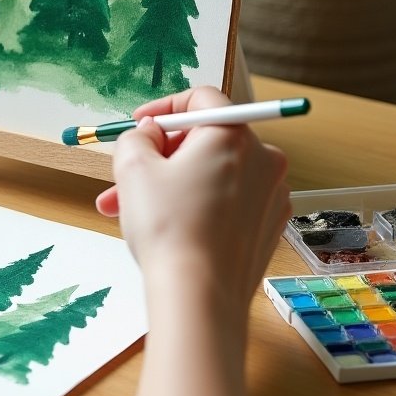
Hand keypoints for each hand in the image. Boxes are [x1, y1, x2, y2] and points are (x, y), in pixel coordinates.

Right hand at [95, 87, 288, 317]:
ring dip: (170, 185)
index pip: (201, 99)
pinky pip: (227, 202)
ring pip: (211, 174)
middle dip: (159, 156)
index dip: (164, 107)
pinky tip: (165, 228)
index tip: (140, 125)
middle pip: (205, 140)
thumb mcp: (133, 167)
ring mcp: (271, 195)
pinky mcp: (268, 227)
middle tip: (125, 176)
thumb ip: (137, 137)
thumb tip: (151, 134)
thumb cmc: (167, 227)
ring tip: (126, 210)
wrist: (199, 296)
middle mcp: (263, 159)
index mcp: (233, 135)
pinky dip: (196, 206)